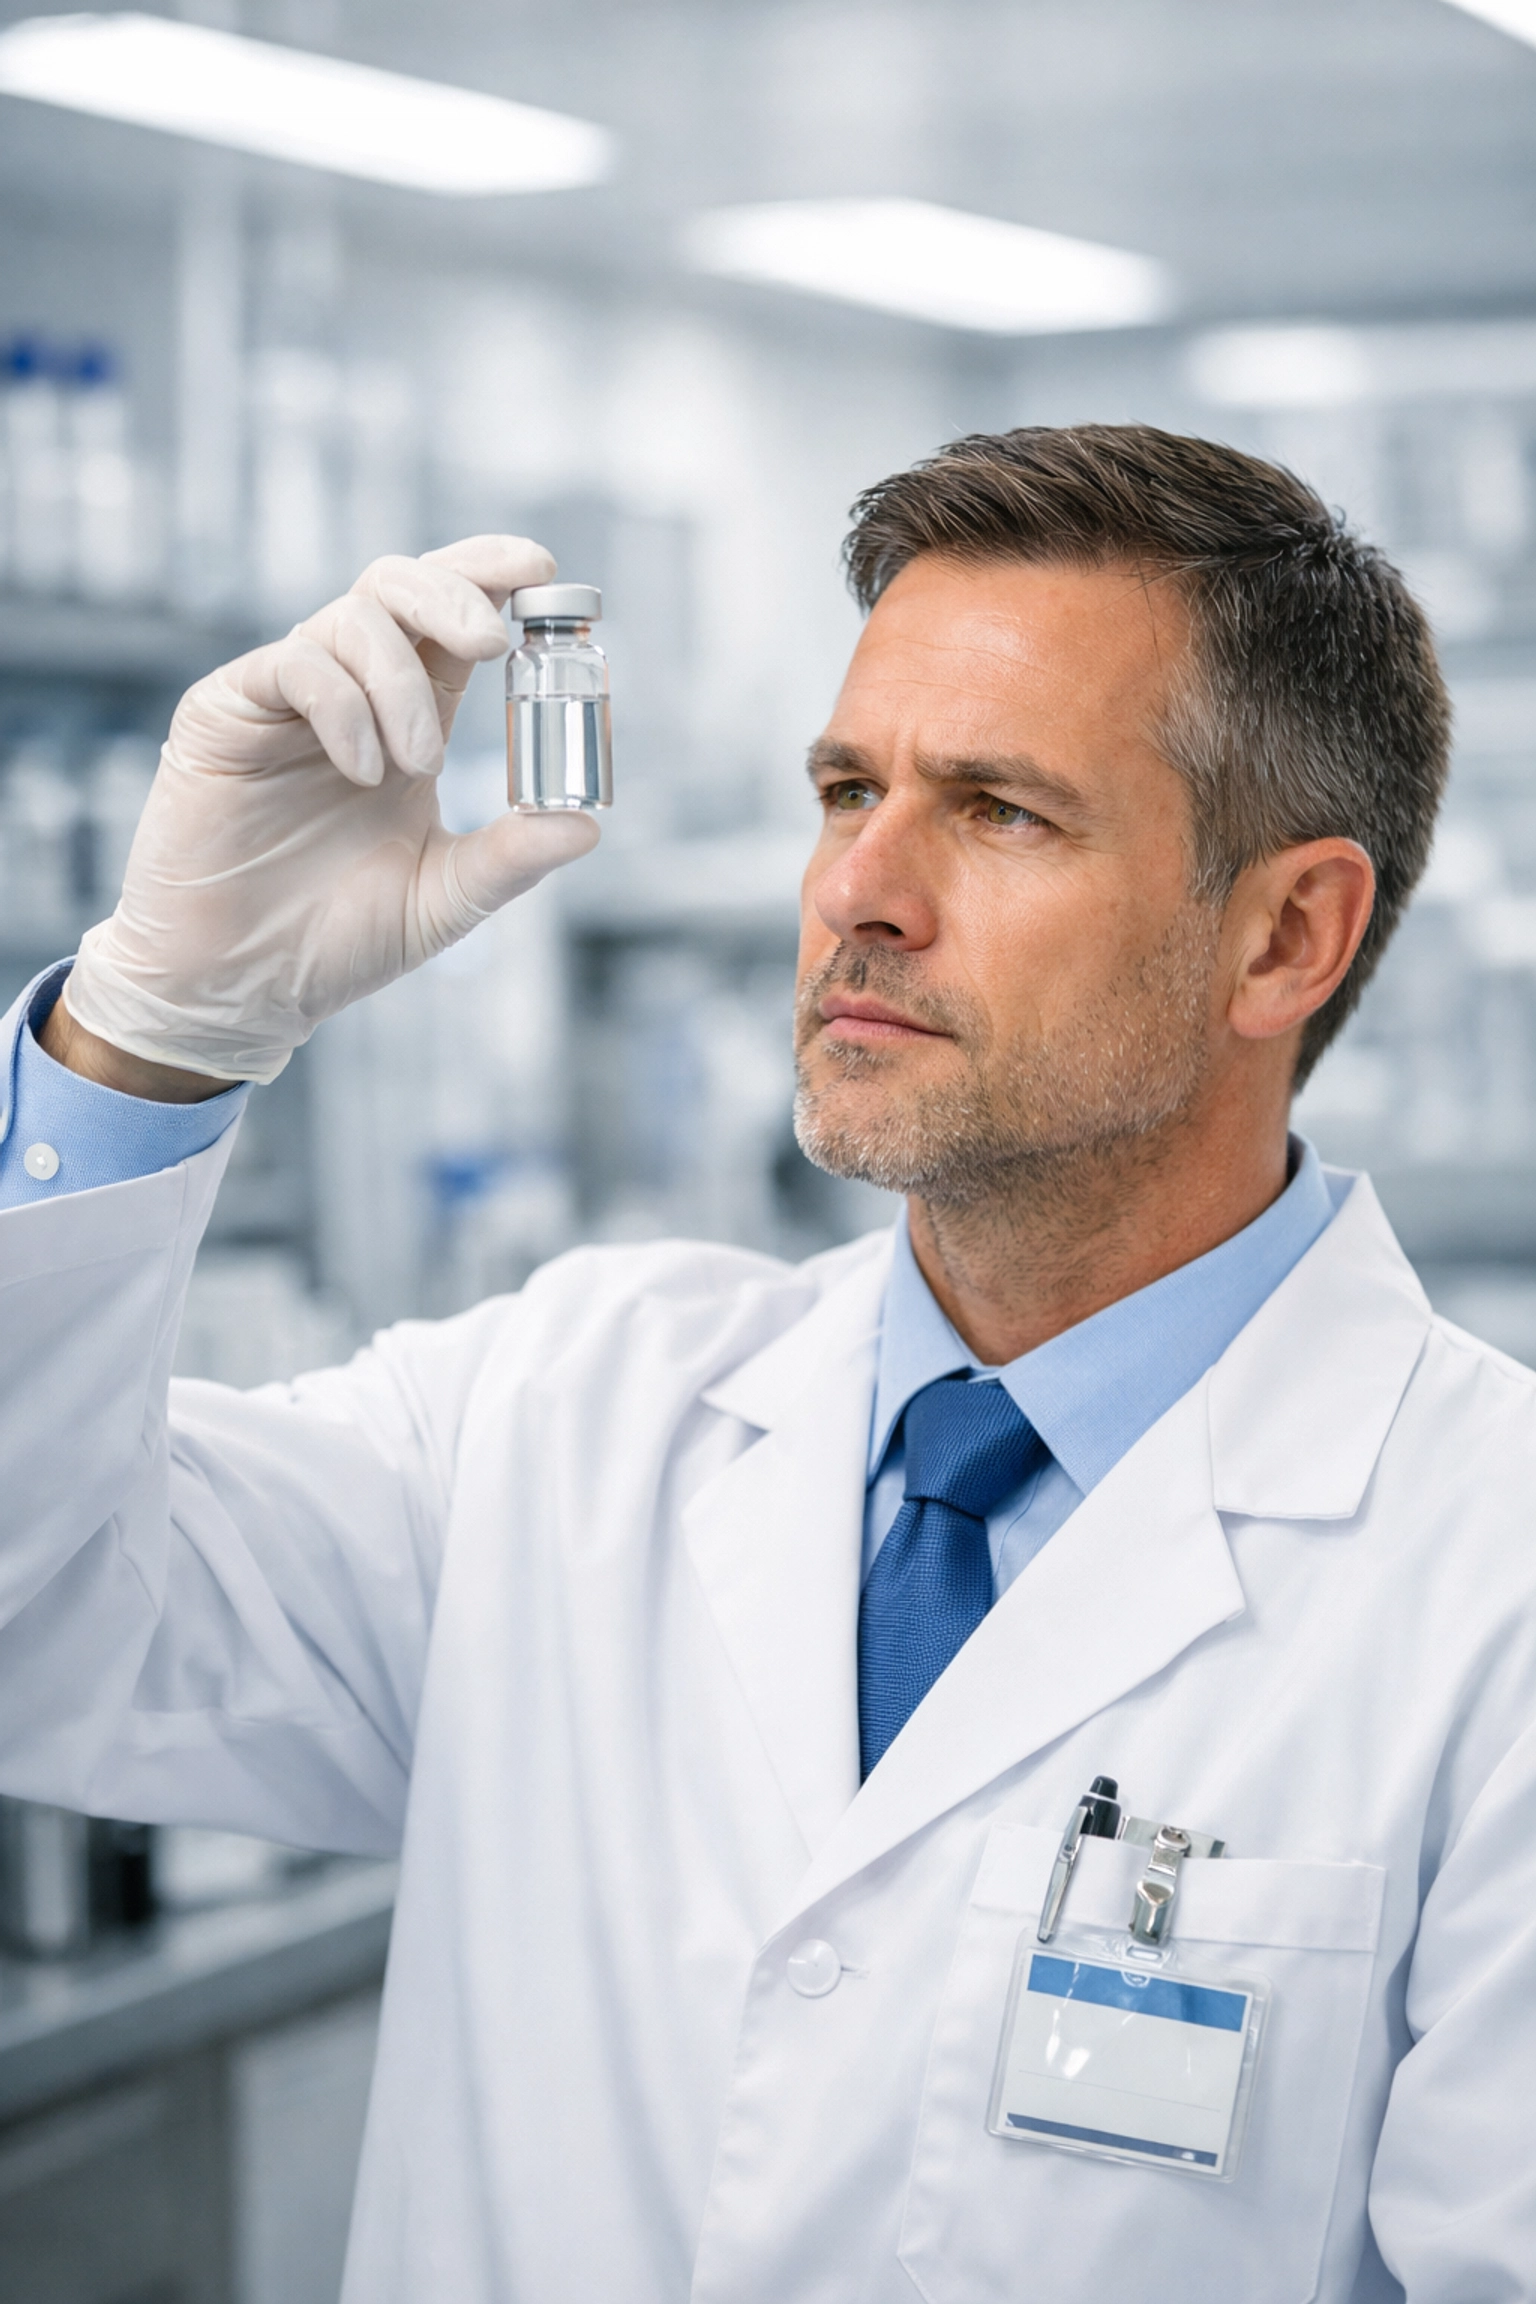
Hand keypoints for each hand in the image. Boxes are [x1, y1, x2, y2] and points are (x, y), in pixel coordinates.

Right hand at [61, 536, 598, 1086]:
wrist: (243, 985)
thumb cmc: (339, 942)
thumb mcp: (445, 899)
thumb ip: (511, 859)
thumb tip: (587, 824)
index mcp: (411, 721)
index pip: (453, 621)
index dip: (493, 579)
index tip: (542, 573)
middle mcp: (350, 694)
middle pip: (400, 587)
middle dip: (455, 595)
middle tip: (492, 643)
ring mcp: (286, 700)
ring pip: (353, 618)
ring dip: (403, 682)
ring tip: (418, 765)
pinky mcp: (226, 712)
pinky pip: (294, 665)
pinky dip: (344, 706)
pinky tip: (363, 770)